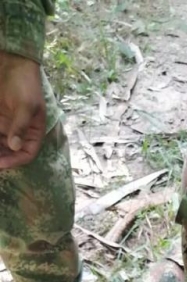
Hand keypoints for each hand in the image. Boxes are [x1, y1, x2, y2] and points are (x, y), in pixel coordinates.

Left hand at [0, 52, 45, 168]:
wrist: (12, 62)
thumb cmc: (25, 83)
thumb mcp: (25, 104)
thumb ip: (20, 126)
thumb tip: (15, 147)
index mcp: (34, 132)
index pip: (26, 154)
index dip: (15, 161)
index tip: (1, 164)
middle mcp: (20, 132)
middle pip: (10, 152)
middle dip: (1, 157)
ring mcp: (6, 126)